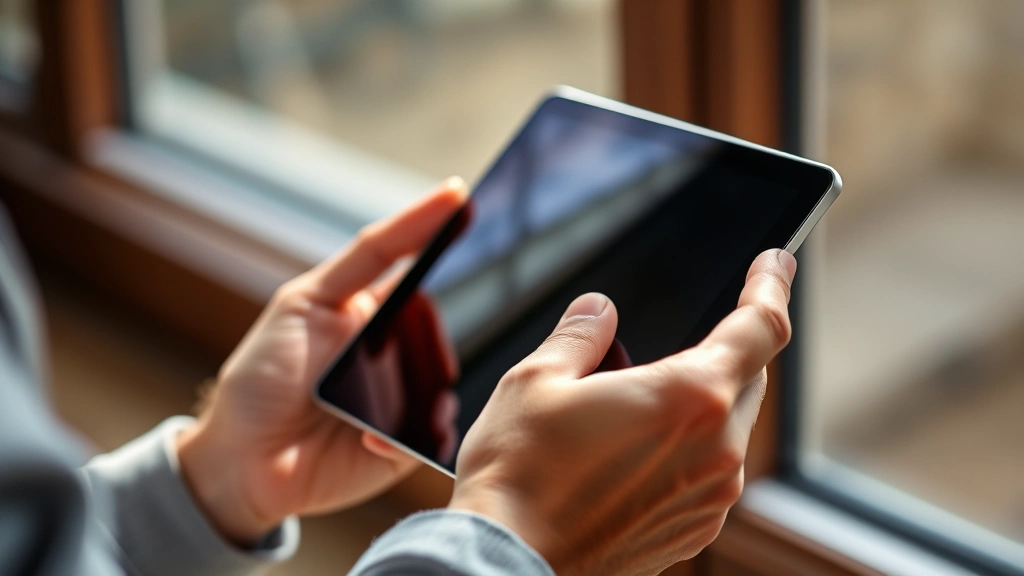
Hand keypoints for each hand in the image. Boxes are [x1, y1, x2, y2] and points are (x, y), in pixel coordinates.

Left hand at [177, 178, 466, 543]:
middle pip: (435, 326)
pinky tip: (375, 437)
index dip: (435, 229)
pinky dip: (408, 434)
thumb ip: (361, 263)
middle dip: (438, 328)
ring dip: (426, 384)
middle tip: (424, 330)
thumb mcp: (304, 301)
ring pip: (442, 380)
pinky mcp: (402, 446)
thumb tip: (419, 224)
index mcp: (370, 311)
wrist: (241, 461)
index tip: (460, 196)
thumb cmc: (263, 375)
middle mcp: (391, 351)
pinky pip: (429, 435)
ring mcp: (401, 398)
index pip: (412, 263)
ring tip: (397, 392)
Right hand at [449, 249, 796, 575]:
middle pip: (749, 379)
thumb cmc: (520, 474)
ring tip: (635, 408)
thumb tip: (599, 311)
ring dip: (702, 407)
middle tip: (678, 343)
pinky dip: (688, 452)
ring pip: (730, 430)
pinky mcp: (692, 531)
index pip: (760, 327)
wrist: (509, 560)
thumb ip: (580, 335)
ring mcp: (710, 498)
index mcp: (690, 397)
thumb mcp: (537, 379)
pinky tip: (633, 455)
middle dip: (727, 350)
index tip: (774, 264)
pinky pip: (710, 474)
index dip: (772, 286)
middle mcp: (717, 450)